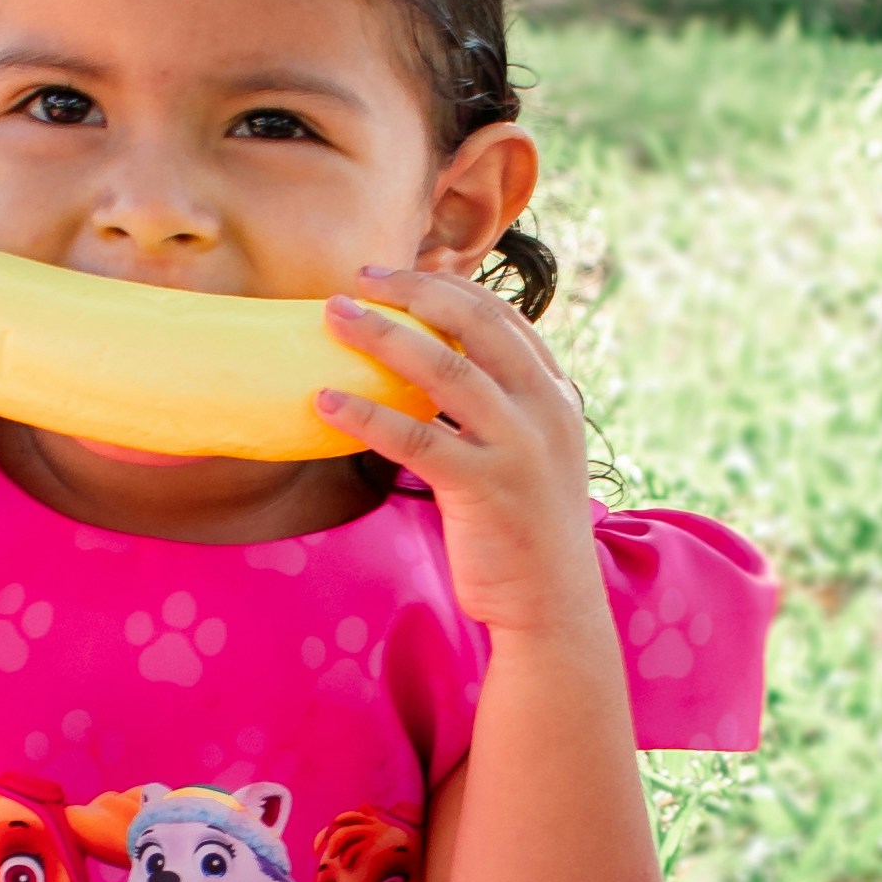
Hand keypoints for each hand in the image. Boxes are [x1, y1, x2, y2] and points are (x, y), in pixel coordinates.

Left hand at [317, 268, 607, 652]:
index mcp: (555, 395)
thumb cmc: (526, 530)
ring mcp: (518, 447)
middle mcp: (544, 410)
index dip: (445, 288)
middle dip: (413, 292)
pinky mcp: (486, 487)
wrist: (553, 605)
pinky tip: (325, 400)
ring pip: (443, 369)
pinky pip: (416, 438)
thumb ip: (500, 410)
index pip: (501, 317)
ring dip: (382, 336)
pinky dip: (367, 415)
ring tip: (333, 316)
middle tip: (358, 280)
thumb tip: (433, 374)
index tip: (394, 276)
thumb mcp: (530, 454)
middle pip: (474, 325)